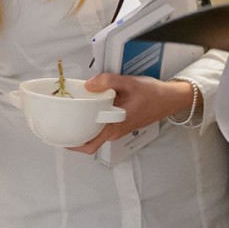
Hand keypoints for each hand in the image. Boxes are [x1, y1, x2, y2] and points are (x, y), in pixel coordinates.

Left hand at [67, 73, 188, 153]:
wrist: (170, 99)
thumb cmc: (153, 94)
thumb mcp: (130, 83)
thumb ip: (107, 81)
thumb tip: (89, 84)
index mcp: (114, 127)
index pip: (89, 145)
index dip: (71, 144)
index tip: (58, 136)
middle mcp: (115, 132)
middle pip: (88, 141)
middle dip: (72, 134)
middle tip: (59, 121)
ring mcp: (117, 130)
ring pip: (94, 133)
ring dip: (82, 126)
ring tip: (70, 113)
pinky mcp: (120, 124)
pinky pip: (101, 127)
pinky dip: (92, 121)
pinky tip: (88, 108)